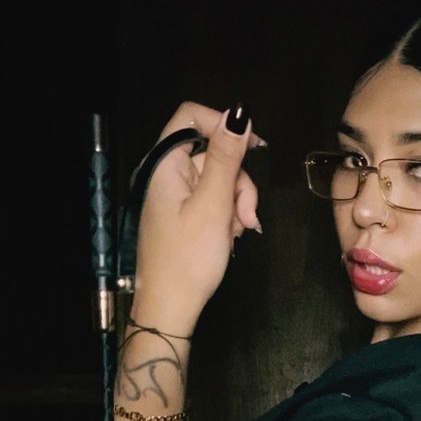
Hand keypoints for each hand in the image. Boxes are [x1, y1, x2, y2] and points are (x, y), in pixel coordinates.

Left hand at [132, 100, 264, 332]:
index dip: (225, 125)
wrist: (171, 308)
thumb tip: (239, 112)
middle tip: (246, 216)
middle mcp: (167, 173)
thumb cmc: (189, 259)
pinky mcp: (184, 213)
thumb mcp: (214, 204)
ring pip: (220, 179)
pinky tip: (230, 237)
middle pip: (214, 152)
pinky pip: (214, 200)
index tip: (255, 148)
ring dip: (237, 202)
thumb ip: (227, 156)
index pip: (192, 116)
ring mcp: (176, 194)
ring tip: (238, 232)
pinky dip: (228, 214)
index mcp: (165, 164)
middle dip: (238, 181)